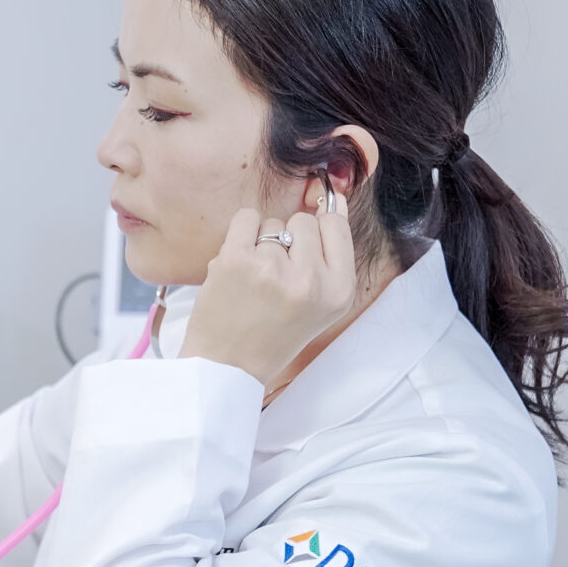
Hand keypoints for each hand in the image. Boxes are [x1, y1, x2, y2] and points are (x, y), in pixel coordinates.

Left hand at [179, 199, 357, 394]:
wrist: (227, 367)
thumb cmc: (273, 334)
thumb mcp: (320, 305)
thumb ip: (330, 257)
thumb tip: (333, 199)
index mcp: (340, 291)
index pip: (337, 225)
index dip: (318, 231)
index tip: (301, 252)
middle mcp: (311, 280)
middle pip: (304, 221)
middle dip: (288, 240)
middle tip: (275, 280)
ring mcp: (273, 269)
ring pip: (273, 222)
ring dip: (261, 244)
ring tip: (253, 282)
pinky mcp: (237, 261)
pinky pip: (246, 218)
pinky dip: (240, 235)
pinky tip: (237, 265)